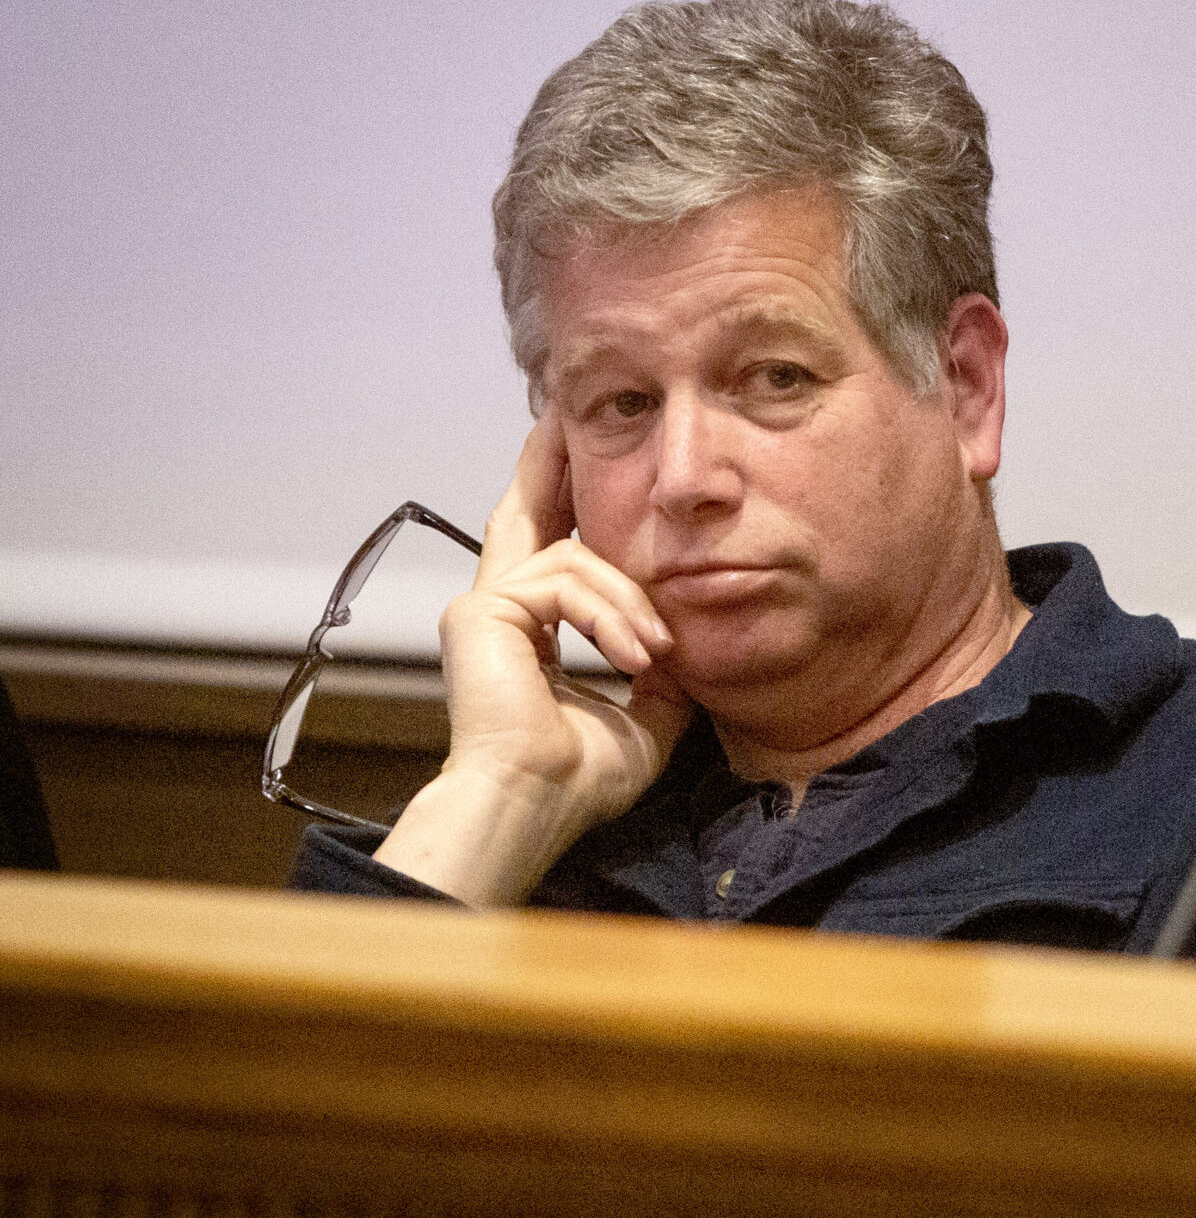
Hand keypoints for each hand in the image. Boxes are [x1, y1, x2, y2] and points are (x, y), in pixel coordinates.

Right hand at [373, 410, 690, 905]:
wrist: (534, 805)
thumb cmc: (578, 779)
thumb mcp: (645, 716)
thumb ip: (658, 670)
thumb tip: (687, 648)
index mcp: (525, 632)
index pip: (544, 550)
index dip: (559, 499)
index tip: (580, 457)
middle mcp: (494, 610)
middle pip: (522, 512)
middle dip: (548, 462)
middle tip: (565, 416)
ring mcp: (481, 607)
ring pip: (573, 558)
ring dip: (629, 602)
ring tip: (655, 654)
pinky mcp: (482, 611)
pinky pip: (564, 582)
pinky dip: (610, 616)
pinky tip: (634, 657)